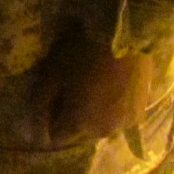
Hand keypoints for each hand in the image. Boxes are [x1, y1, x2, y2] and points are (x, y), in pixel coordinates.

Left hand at [29, 28, 154, 147]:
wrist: (125, 37)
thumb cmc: (82, 53)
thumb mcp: (51, 74)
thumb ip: (40, 103)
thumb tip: (35, 128)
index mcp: (79, 125)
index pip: (56, 135)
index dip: (50, 117)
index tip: (51, 97)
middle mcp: (102, 132)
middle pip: (78, 131)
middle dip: (71, 115)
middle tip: (70, 87)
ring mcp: (123, 124)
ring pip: (98, 125)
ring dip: (91, 112)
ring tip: (91, 85)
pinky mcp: (138, 113)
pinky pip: (116, 116)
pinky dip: (110, 107)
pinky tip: (109, 86)